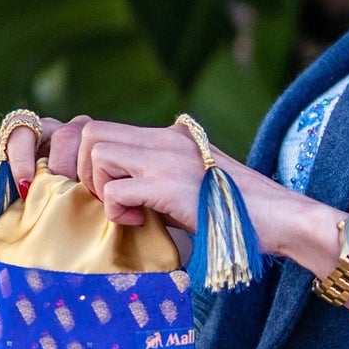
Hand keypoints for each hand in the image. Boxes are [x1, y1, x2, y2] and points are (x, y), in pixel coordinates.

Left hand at [0, 115, 216, 230]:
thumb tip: (110, 198)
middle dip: (76, 167)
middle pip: (88, 131)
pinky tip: (141, 222)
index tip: (70, 182)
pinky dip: (118, 211)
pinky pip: (115, 189)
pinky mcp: (169, 184)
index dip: (71, 151)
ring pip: (96, 151)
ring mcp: (166, 158)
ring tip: (123, 210)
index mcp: (164, 138)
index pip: (98, 126)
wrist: (279, 217)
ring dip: (97, 185)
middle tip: (93, 199)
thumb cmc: (233, 213)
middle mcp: (162, 139)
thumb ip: (150, 181)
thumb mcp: (185, 187)